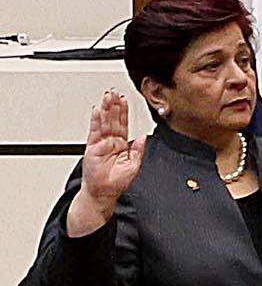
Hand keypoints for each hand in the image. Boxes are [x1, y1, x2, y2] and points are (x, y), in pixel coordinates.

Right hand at [74, 89, 142, 214]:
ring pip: (104, 123)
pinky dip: (95, 121)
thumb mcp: (134, 165)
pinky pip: (94, 132)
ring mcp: (101, 144)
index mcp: (122, 144)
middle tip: (114, 93)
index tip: (124, 99)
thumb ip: (139, 150)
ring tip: (107, 97)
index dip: (124, 111)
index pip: (124, 123)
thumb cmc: (116, 181)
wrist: (103, 192)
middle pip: (113, 120)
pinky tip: (96, 111)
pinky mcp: (92, 148)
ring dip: (105, 110)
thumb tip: (144, 137)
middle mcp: (111, 141)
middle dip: (114, 106)